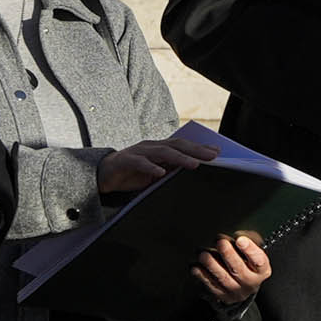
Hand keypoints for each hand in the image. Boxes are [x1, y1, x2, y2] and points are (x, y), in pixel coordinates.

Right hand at [96, 138, 214, 198]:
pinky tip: (160, 173)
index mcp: (159, 148)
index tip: (218, 153)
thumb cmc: (131, 174)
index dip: (199, 148)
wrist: (103, 174)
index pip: (183, 145)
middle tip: (212, 157)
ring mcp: (138, 152)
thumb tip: (192, 172)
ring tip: (193, 165)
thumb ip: (170, 171)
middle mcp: (151, 146)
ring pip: (162, 152)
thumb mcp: (154, 173)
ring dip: (179, 158)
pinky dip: (151, 168)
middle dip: (195, 151)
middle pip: (176, 146)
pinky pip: (140, 163)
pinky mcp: (126, 161)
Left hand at [191, 231, 269, 303]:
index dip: (250, 250)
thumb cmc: (247, 263)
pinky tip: (196, 267)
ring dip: (212, 265)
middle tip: (220, 242)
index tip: (240, 239)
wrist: (243, 286)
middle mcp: (250, 282)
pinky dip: (202, 276)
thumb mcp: (253, 253)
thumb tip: (236, 233)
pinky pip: (211, 286)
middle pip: (238, 269)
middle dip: (228, 254)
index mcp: (261, 270)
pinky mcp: (222, 295)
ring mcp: (236, 291)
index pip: (259, 261)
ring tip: (203, 254)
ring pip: (223, 278)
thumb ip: (248, 242)